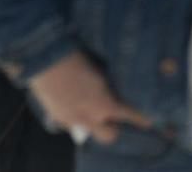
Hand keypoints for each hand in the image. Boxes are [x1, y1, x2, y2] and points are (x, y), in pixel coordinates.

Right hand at [28, 52, 152, 145]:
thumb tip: (112, 89)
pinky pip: (72, 122)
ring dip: (93, 122)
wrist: (44, 57)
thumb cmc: (74, 55)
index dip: (139, 119)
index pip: (127, 115)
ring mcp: (71, 119)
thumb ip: (106, 84)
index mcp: (103, 103)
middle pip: (109, 135)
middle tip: (113, 115)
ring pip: (89, 130)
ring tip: (90, 105)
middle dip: (113, 127)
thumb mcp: (98, 68)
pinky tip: (72, 100)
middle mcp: (89, 116)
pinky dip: (75, 114)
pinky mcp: (56, 116)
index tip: (148, 122)